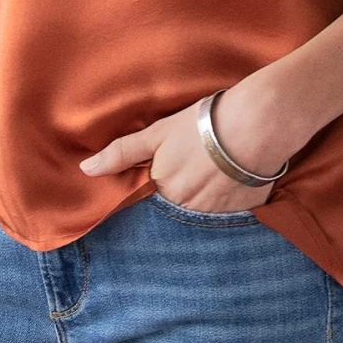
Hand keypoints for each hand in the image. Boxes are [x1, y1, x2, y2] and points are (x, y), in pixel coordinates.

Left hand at [78, 86, 289, 211]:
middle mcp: (186, 210)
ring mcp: (215, 217)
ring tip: (212, 179)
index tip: (161, 183)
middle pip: (174, 212)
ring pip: (200, 218)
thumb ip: (123, 152)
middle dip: (178, 200)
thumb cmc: (204, 122)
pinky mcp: (242, 217)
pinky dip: (226, 205)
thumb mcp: (159, 132)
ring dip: (202, 204)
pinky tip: (232, 184)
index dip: (154, 193)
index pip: (149, 204)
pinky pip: (227, 220)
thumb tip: (85, 170)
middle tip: (191, 175)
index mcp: (163, 189)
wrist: (257, 123)